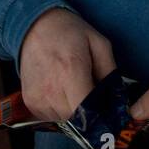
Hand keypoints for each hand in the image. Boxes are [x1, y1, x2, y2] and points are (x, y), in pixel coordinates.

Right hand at [19, 7, 116, 123]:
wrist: (34, 26)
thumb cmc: (70, 33)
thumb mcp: (99, 44)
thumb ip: (110, 73)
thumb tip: (118, 100)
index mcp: (71, 72)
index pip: (89, 112)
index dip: (103, 115)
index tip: (110, 110)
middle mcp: (52, 90)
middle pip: (78, 121)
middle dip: (91, 114)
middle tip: (95, 96)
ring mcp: (38, 98)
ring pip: (65, 122)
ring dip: (75, 112)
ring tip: (76, 89)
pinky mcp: (30, 103)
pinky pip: (51, 118)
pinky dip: (61, 110)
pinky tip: (63, 91)